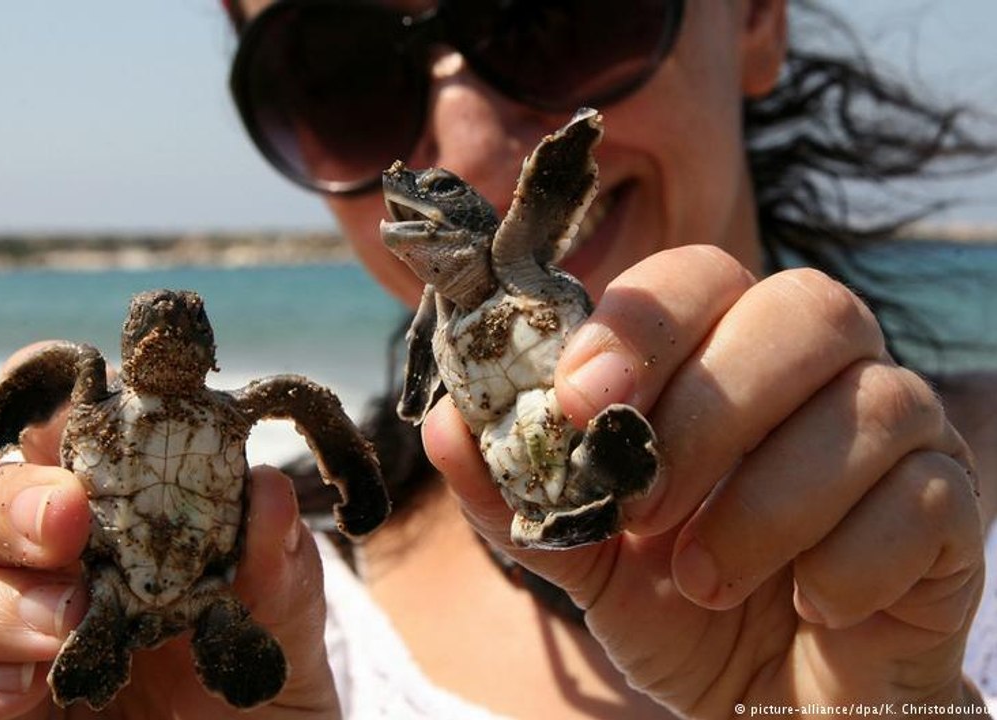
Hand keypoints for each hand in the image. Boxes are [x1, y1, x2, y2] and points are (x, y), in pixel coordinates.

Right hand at [0, 348, 340, 719]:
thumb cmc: (255, 702)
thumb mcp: (281, 637)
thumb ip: (275, 571)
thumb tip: (267, 490)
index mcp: (113, 528)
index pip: (56, 438)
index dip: (56, 404)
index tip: (89, 407)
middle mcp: (38, 575)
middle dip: (13, 504)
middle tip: (69, 524)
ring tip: (65, 630)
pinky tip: (22, 693)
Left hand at [425, 246, 983, 715]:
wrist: (776, 697)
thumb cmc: (682, 601)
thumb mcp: (583, 554)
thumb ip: (517, 491)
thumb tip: (442, 425)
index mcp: (725, 353)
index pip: (697, 276)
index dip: (639, 323)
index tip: (578, 400)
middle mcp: (823, 369)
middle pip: (802, 310)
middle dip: (708, 410)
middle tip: (643, 506)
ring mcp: (903, 429)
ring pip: (871, 402)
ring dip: (767, 502)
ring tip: (704, 580)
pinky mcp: (953, 508)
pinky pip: (925, 500)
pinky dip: (847, 561)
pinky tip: (805, 603)